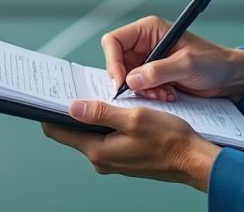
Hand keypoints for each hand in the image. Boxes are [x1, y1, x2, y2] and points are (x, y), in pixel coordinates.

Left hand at [41, 101, 220, 190]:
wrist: (194, 160)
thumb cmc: (170, 140)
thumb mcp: (135, 117)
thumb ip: (101, 112)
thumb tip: (73, 107)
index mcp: (99, 150)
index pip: (58, 130)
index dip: (50, 110)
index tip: (49, 92)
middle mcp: (102, 159)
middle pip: (73, 130)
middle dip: (73, 108)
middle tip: (76, 84)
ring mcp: (113, 159)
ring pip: (91, 132)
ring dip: (94, 113)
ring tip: (102, 92)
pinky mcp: (124, 156)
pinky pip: (107, 136)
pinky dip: (108, 120)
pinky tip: (119, 107)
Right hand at [102, 16, 243, 103]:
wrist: (228, 77)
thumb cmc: (212, 62)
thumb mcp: (186, 64)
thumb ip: (158, 71)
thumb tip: (130, 80)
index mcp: (148, 30)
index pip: (114, 41)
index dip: (112, 62)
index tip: (121, 83)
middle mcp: (144, 44)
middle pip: (118, 63)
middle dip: (130, 82)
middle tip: (149, 93)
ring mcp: (148, 61)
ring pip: (128, 79)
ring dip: (143, 91)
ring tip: (163, 95)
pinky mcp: (153, 76)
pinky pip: (140, 88)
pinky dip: (150, 96)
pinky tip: (168, 96)